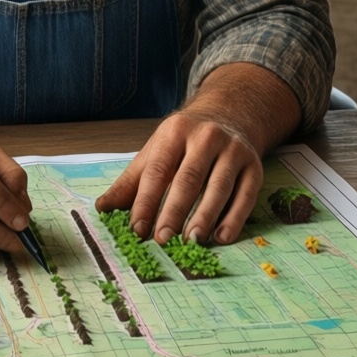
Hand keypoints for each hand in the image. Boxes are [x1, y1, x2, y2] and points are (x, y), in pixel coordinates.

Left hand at [95, 112, 264, 246]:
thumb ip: (131, 182)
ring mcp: (233, 150)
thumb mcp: (155, 151)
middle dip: (174, 211)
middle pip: (188, 179)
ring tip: (191, 241)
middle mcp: (206, 137)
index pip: (158, 170)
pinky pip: (246, 194)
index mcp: (175, 131)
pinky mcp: (254, 165)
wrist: (229, 115)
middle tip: (163, 239)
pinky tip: (221, 237)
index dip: (146, 201)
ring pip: (219, 186)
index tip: (137, 229)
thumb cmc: (184, 141)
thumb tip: (102, 208)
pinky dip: (234, 218)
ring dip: (204, 216)